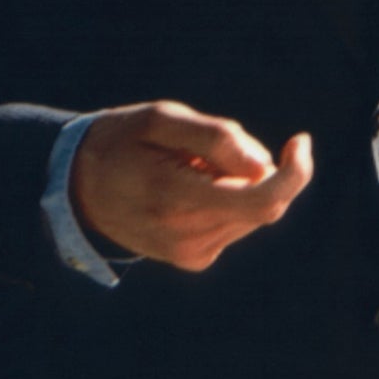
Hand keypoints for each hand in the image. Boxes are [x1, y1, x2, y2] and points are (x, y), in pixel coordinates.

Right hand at [70, 104, 312, 271]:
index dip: (294, 172)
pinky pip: (235, 223)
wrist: (78, 189)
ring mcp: (191, 253)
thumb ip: (216, 138)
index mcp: (177, 196)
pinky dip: (226, 201)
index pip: (263, 199)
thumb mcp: (161, 119)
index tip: (299, 140)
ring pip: (251, 213)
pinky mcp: (194, 259)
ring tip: (189, 172)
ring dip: (237, 185)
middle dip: (254, 169)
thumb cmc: (122, 142)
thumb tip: (263, 165)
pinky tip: (188, 191)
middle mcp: (187, 235)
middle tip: (210, 150)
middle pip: (265, 203)